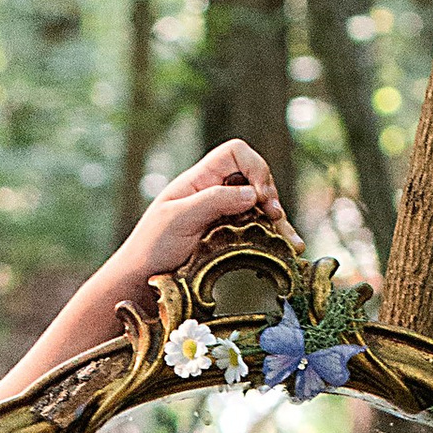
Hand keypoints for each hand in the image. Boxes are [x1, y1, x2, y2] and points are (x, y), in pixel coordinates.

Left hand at [114, 137, 293, 292]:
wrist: (140, 279)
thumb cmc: (152, 246)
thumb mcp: (178, 219)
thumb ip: (213, 201)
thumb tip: (253, 193)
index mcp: (199, 180)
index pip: (235, 153)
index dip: (254, 168)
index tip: (259, 196)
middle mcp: (214, 192)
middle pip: (255, 179)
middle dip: (271, 196)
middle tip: (274, 218)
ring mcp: (223, 215)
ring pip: (261, 207)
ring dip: (280, 221)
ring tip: (293, 244)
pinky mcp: (228, 237)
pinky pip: (257, 229)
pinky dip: (275, 236)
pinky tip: (289, 249)